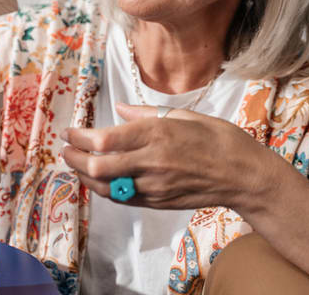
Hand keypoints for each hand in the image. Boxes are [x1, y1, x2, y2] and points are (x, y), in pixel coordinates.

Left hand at [61, 102, 275, 210]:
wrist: (244, 175)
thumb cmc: (219, 139)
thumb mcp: (183, 115)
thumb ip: (146, 113)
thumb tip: (120, 107)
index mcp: (156, 134)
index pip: (104, 139)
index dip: (79, 137)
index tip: (68, 132)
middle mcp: (151, 161)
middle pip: (98, 165)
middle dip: (74, 158)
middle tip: (64, 150)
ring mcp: (154, 185)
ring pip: (106, 186)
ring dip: (85, 176)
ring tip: (75, 164)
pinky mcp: (158, 201)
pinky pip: (123, 198)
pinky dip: (105, 189)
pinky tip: (97, 179)